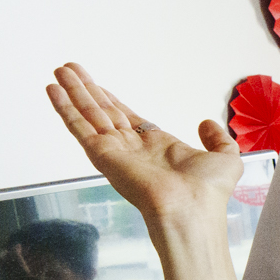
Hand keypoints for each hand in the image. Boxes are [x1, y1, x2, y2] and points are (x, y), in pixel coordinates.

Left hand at [0, 244, 43, 279]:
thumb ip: (42, 268)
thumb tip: (45, 259)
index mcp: (17, 264)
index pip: (15, 250)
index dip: (17, 247)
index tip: (20, 245)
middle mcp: (7, 265)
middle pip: (6, 253)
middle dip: (10, 251)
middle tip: (15, 250)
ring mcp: (1, 270)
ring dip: (2, 255)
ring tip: (7, 255)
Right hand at [43, 64, 242, 279]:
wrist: (191, 210)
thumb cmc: (209, 192)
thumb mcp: (226, 158)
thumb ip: (218, 139)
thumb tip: (207, 123)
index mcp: (156, 147)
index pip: (127, 118)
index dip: (112, 100)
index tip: (98, 85)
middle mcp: (132, 148)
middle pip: (103, 112)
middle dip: (87, 90)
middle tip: (70, 70)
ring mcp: (114, 151)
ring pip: (88, 114)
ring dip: (73, 92)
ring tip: (59, 70)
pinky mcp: (101, 154)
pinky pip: (78, 126)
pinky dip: (64, 107)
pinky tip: (53, 90)